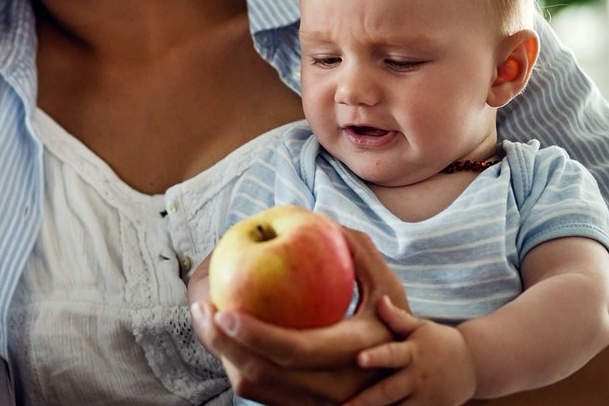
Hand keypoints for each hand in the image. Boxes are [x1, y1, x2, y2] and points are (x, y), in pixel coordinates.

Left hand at [190, 229, 405, 404]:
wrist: (406, 375)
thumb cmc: (392, 320)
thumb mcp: (388, 287)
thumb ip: (360, 252)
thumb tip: (324, 221)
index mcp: (355, 353)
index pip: (297, 349)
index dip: (257, 333)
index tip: (225, 308)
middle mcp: (336, 389)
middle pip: (265, 374)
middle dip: (223, 345)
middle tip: (202, 310)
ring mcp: (316, 404)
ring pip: (255, 388)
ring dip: (223, 355)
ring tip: (204, 319)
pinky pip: (258, 393)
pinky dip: (234, 366)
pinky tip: (220, 336)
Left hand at [349, 296, 476, 405]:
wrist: (473, 364)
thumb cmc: (439, 341)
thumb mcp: (421, 327)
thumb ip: (398, 318)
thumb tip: (379, 299)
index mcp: (412, 354)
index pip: (391, 355)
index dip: (375, 357)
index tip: (358, 359)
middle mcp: (417, 378)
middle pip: (389, 391)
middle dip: (366, 400)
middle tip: (344, 405)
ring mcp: (425, 399)